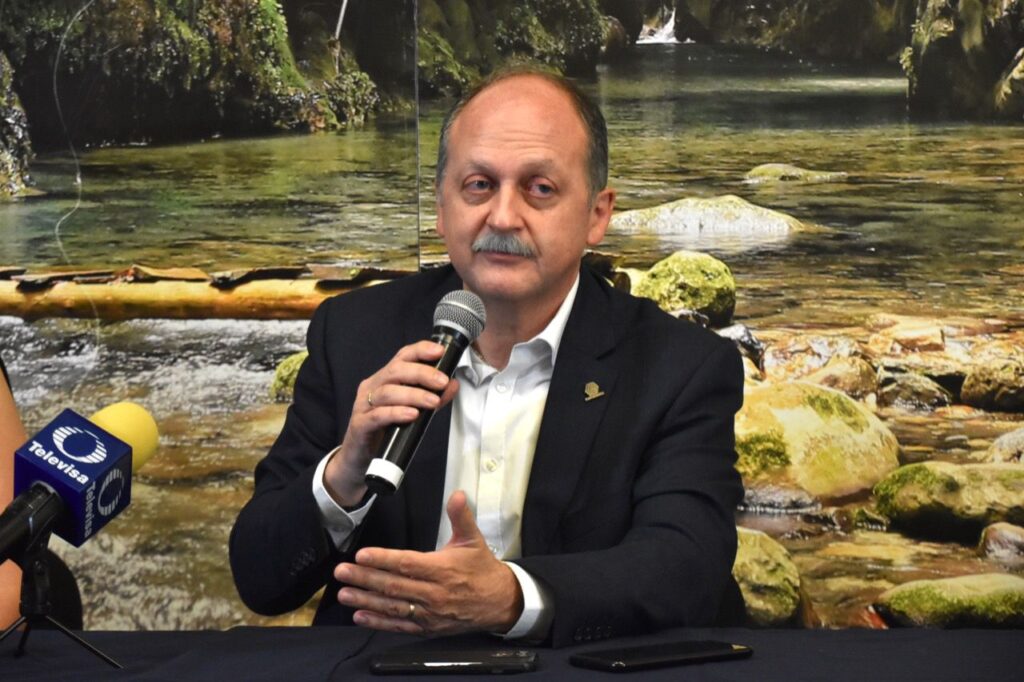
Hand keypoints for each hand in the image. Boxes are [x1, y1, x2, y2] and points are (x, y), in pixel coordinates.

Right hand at [324, 341, 457, 506]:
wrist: (359, 458)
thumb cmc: (385, 430)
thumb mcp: (411, 411)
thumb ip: (431, 397)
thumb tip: (453, 385)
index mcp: (384, 379)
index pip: (401, 357)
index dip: (420, 351)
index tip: (439, 351)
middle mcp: (372, 387)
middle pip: (395, 371)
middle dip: (421, 373)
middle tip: (442, 381)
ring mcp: (363, 405)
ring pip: (387, 392)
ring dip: (413, 394)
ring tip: (432, 401)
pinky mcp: (359, 425)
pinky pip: (377, 416)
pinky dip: (396, 413)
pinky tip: (411, 414)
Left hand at [334, 491, 523, 635]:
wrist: (500, 602)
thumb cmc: (483, 570)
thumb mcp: (473, 539)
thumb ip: (461, 516)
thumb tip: (457, 495)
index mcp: (443, 569)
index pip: (407, 564)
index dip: (383, 560)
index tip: (362, 555)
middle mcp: (435, 593)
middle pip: (394, 586)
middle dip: (365, 579)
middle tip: (342, 572)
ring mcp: (430, 613)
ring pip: (393, 607)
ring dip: (366, 601)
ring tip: (345, 594)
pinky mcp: (428, 627)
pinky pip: (400, 625)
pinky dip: (379, 622)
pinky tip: (361, 616)